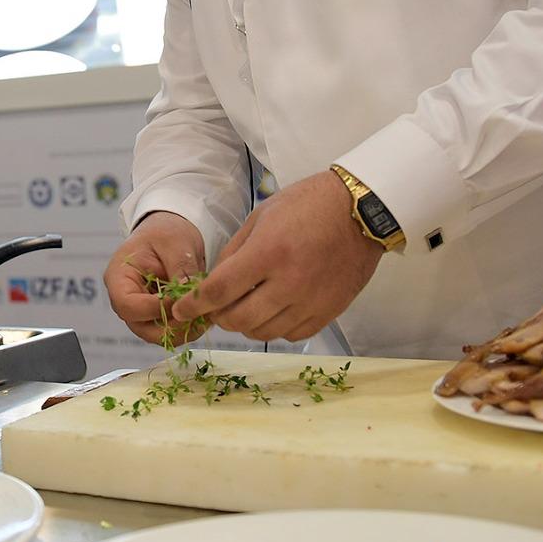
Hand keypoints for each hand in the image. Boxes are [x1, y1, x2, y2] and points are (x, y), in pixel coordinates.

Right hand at [104, 211, 207, 345]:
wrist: (171, 231)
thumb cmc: (166, 231)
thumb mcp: (175, 243)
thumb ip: (181, 269)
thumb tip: (190, 295)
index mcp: (119, 278)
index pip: (128, 306)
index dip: (155, 309)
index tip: (182, 300)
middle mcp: (126, 299)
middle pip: (142, 328)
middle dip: (173, 326)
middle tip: (200, 314)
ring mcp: (141, 311)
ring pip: (159, 335)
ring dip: (184, 330)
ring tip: (207, 314)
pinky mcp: (158, 316)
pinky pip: (171, 331)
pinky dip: (188, 327)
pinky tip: (205, 315)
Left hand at [170, 170, 382, 341]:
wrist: (361, 211)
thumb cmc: (307, 206)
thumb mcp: (261, 217)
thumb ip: (234, 252)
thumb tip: (214, 283)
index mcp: (267, 253)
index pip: (218, 291)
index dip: (193, 305)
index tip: (181, 310)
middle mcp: (288, 282)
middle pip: (238, 319)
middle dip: (218, 316)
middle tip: (216, 307)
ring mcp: (311, 301)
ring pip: (263, 332)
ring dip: (246, 324)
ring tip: (245, 306)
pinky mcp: (329, 312)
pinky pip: (291, 335)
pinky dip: (275, 328)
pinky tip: (273, 310)